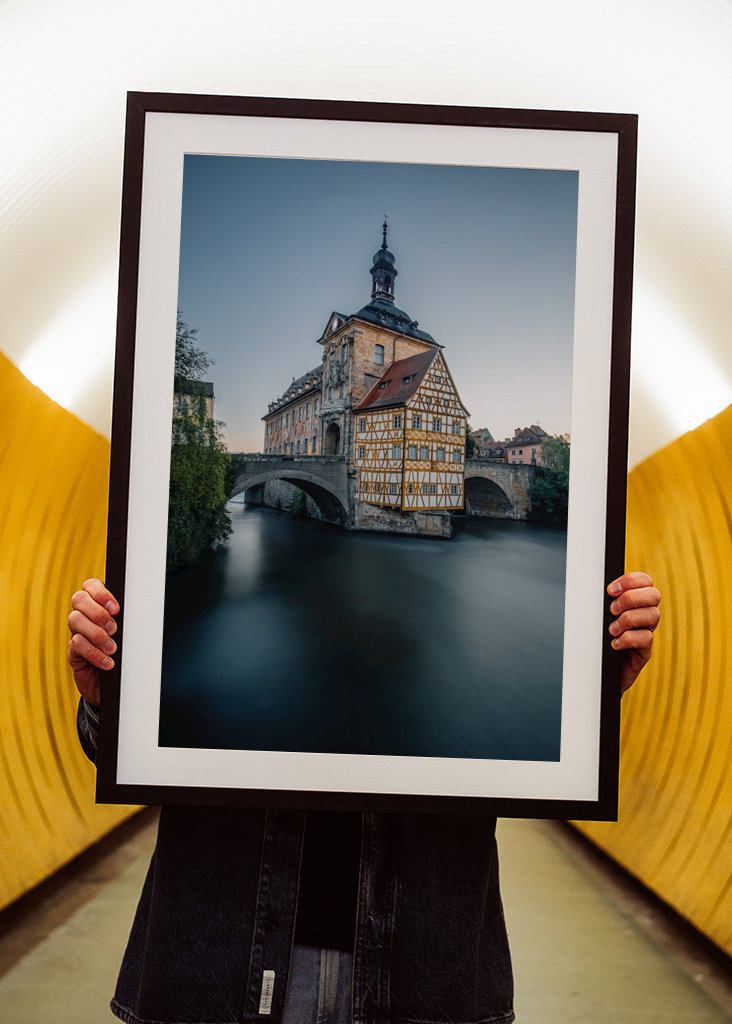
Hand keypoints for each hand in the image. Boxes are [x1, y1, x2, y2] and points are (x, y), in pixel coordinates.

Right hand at [67, 579, 119, 705]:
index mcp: (98, 605)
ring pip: (75, 620)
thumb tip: (141, 610)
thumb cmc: (126, 654)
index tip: (116, 608)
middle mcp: (84, 616)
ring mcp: (76, 632)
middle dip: (98, 612)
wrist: (116, 685)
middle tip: (114, 628)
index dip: (100, 593)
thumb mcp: (129, 634)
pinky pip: (77, 644)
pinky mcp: (73, 652)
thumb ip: (129, 620)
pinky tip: (108, 662)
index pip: (90, 585)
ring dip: (97, 634)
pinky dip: (94, 653)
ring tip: (112, 648)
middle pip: (78, 599)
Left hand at [607, 571, 660, 692]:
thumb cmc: (597, 640)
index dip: (631, 580)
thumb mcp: (599, 618)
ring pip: (653, 615)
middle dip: (630, 598)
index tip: (610, 590)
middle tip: (612, 610)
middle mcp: (645, 615)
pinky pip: (646, 638)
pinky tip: (614, 644)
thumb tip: (591, 587)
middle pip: (654, 595)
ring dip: (628, 619)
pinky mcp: (645, 651)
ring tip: (611, 630)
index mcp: (635, 602)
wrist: (598, 671)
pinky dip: (628, 639)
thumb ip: (602, 602)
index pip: (645, 581)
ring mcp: (646, 632)